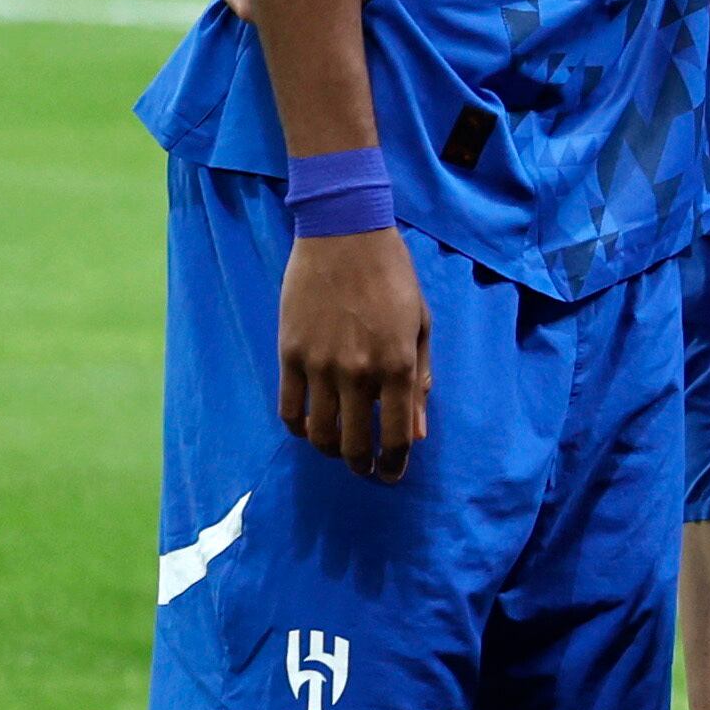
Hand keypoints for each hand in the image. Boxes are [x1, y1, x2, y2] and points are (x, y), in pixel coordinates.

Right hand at [273, 227, 430, 481]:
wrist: (344, 234)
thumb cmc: (392, 277)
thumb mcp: (420, 326)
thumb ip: (420, 382)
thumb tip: (417, 433)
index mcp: (397, 365)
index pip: (395, 436)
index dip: (393, 465)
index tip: (391, 475)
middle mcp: (358, 372)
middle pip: (353, 443)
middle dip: (361, 465)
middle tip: (365, 467)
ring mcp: (320, 365)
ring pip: (318, 433)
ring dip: (329, 451)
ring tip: (338, 449)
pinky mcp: (289, 354)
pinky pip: (288, 409)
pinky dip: (298, 428)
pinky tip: (309, 428)